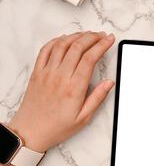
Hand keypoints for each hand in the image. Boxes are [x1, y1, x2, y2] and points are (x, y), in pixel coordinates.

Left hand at [7, 31, 115, 152]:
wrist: (31, 130)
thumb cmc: (57, 126)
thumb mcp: (84, 117)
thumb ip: (98, 98)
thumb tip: (109, 83)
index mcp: (74, 88)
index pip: (90, 58)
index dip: (102, 45)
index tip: (110, 39)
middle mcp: (60, 77)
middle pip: (77, 47)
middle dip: (92, 37)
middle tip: (102, 35)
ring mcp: (47, 72)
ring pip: (62, 45)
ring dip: (76, 36)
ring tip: (87, 35)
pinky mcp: (37, 72)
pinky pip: (46, 50)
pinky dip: (57, 40)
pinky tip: (65, 39)